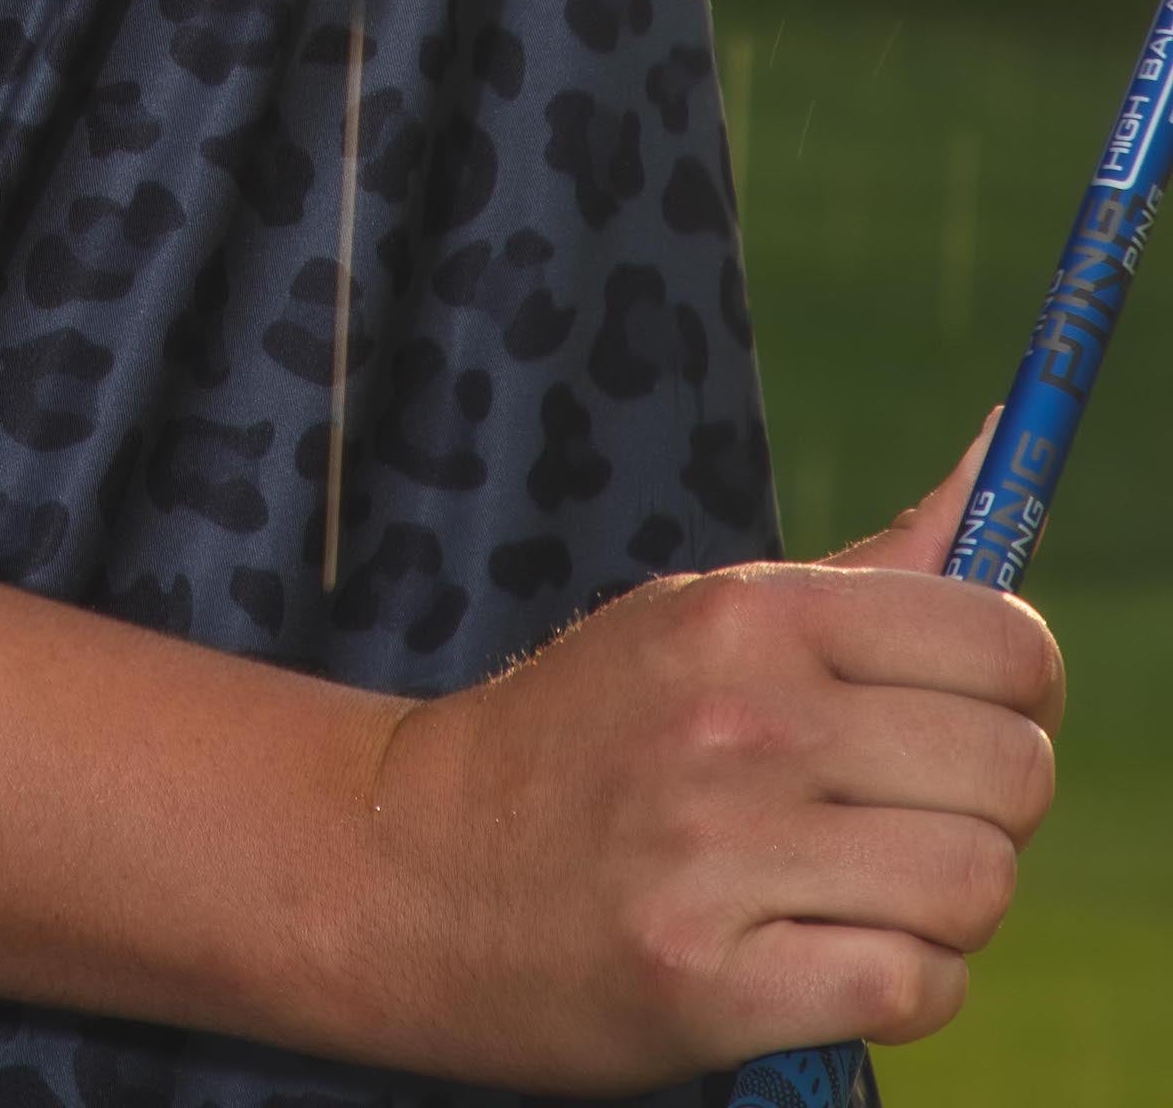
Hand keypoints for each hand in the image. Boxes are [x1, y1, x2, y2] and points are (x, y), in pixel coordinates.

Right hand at [358, 436, 1061, 1094]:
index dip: (1021, 690)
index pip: (1001, 642)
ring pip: (977, 886)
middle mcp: (741, 721)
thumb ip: (876, 566)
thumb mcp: (707, 617)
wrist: (414, 865)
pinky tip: (827, 957)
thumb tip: (1006, 447)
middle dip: (991, 807)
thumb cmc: (591, 736)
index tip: (970, 716)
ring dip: (945, 908)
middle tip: (909, 815)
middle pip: (1011, 773)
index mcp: (749, 615)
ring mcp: (721, 854)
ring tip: (860, 890)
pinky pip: (913, 988)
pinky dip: (900, 988)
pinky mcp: (709, 983)